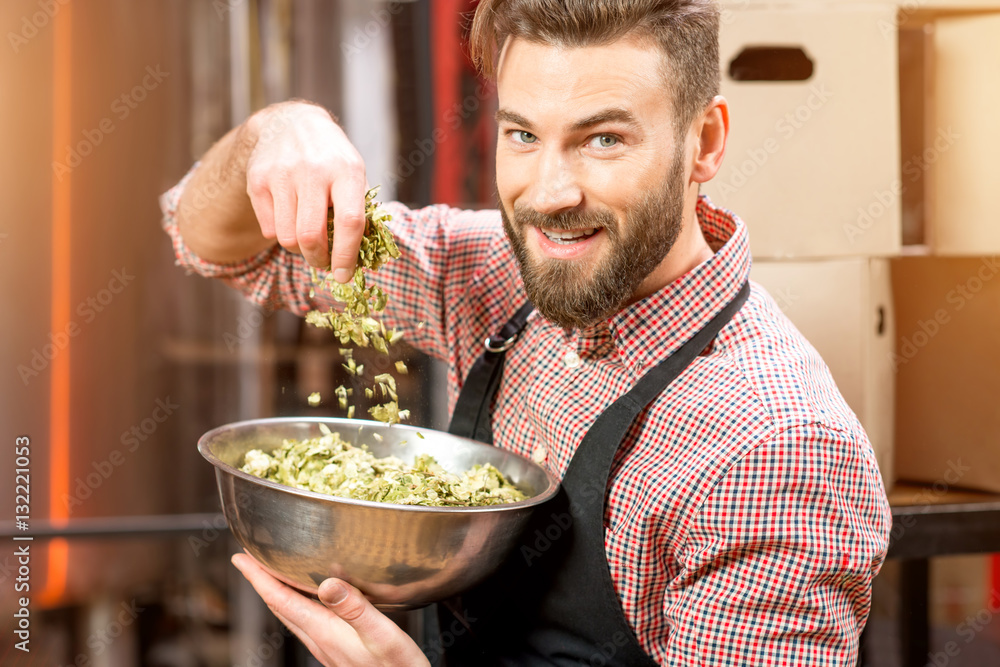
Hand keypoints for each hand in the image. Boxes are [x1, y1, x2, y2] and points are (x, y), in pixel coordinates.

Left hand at [232, 553, 430, 666]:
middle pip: (281, 607)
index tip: (240, 558)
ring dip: (278, 594)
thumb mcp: (383, 635)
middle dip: (263, 582)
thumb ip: (356, 609)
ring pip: (292, 616)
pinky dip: (298, 604)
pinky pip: (307, 623)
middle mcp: (320, 639)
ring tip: (272, 576)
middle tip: (249, 561)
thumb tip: (329, 582)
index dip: (258, 578)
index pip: (281, 600)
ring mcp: (328, 647)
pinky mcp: (339, 651)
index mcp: (325, 631)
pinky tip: (311, 601)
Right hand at [244, 100, 367, 280]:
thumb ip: (358, 211)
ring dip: (298, 249)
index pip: (349, 222)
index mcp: (346, 170)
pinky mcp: (258, 179)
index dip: (347, 255)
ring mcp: (282, 174)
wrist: (291, 124)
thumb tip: (359, 259)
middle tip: (322, 263)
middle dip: (317, 260)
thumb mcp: (354, 174)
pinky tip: (288, 216)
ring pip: (287, 238)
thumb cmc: (332, 159)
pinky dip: (279, 233)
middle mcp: (313, 170)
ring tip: (307, 238)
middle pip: (311, 236)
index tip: (345, 275)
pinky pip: (268, 229)